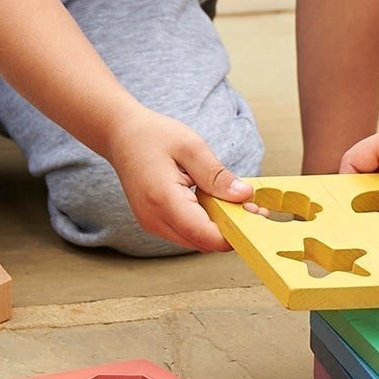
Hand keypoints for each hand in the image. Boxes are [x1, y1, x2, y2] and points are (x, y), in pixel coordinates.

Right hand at [107, 107, 253, 251]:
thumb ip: (218, 175)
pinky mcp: (154, 222)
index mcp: (164, 201)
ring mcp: (152, 224)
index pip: (206, 235)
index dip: (235, 232)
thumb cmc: (154, 136)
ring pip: (195, 240)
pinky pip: (186, 232)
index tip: (256, 215)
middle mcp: (155, 220)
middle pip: (203, 242)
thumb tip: (244, 196)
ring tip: (236, 201)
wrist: (121, 135)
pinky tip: (215, 202)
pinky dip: (204, 223)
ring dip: (218, 227)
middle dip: (231, 229)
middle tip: (252, 206)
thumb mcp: (193, 147)